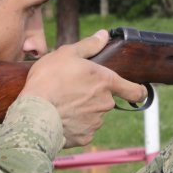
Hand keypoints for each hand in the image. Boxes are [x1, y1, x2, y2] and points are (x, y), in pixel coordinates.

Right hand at [20, 30, 146, 147]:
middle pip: (106, 100)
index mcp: (106, 82)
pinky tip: (59, 117)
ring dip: (82, 110)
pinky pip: (82, 130)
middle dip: (93, 96)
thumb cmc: (49, 80)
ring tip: (61, 104)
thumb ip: (89, 45)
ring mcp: (95, 122)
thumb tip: (103, 35)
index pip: (135, 91)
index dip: (138, 91)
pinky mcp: (84, 137)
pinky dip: (74, 125)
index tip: (138, 92)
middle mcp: (105, 103)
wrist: (34, 112)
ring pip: (93, 115)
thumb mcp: (67, 54)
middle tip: (71, 90)